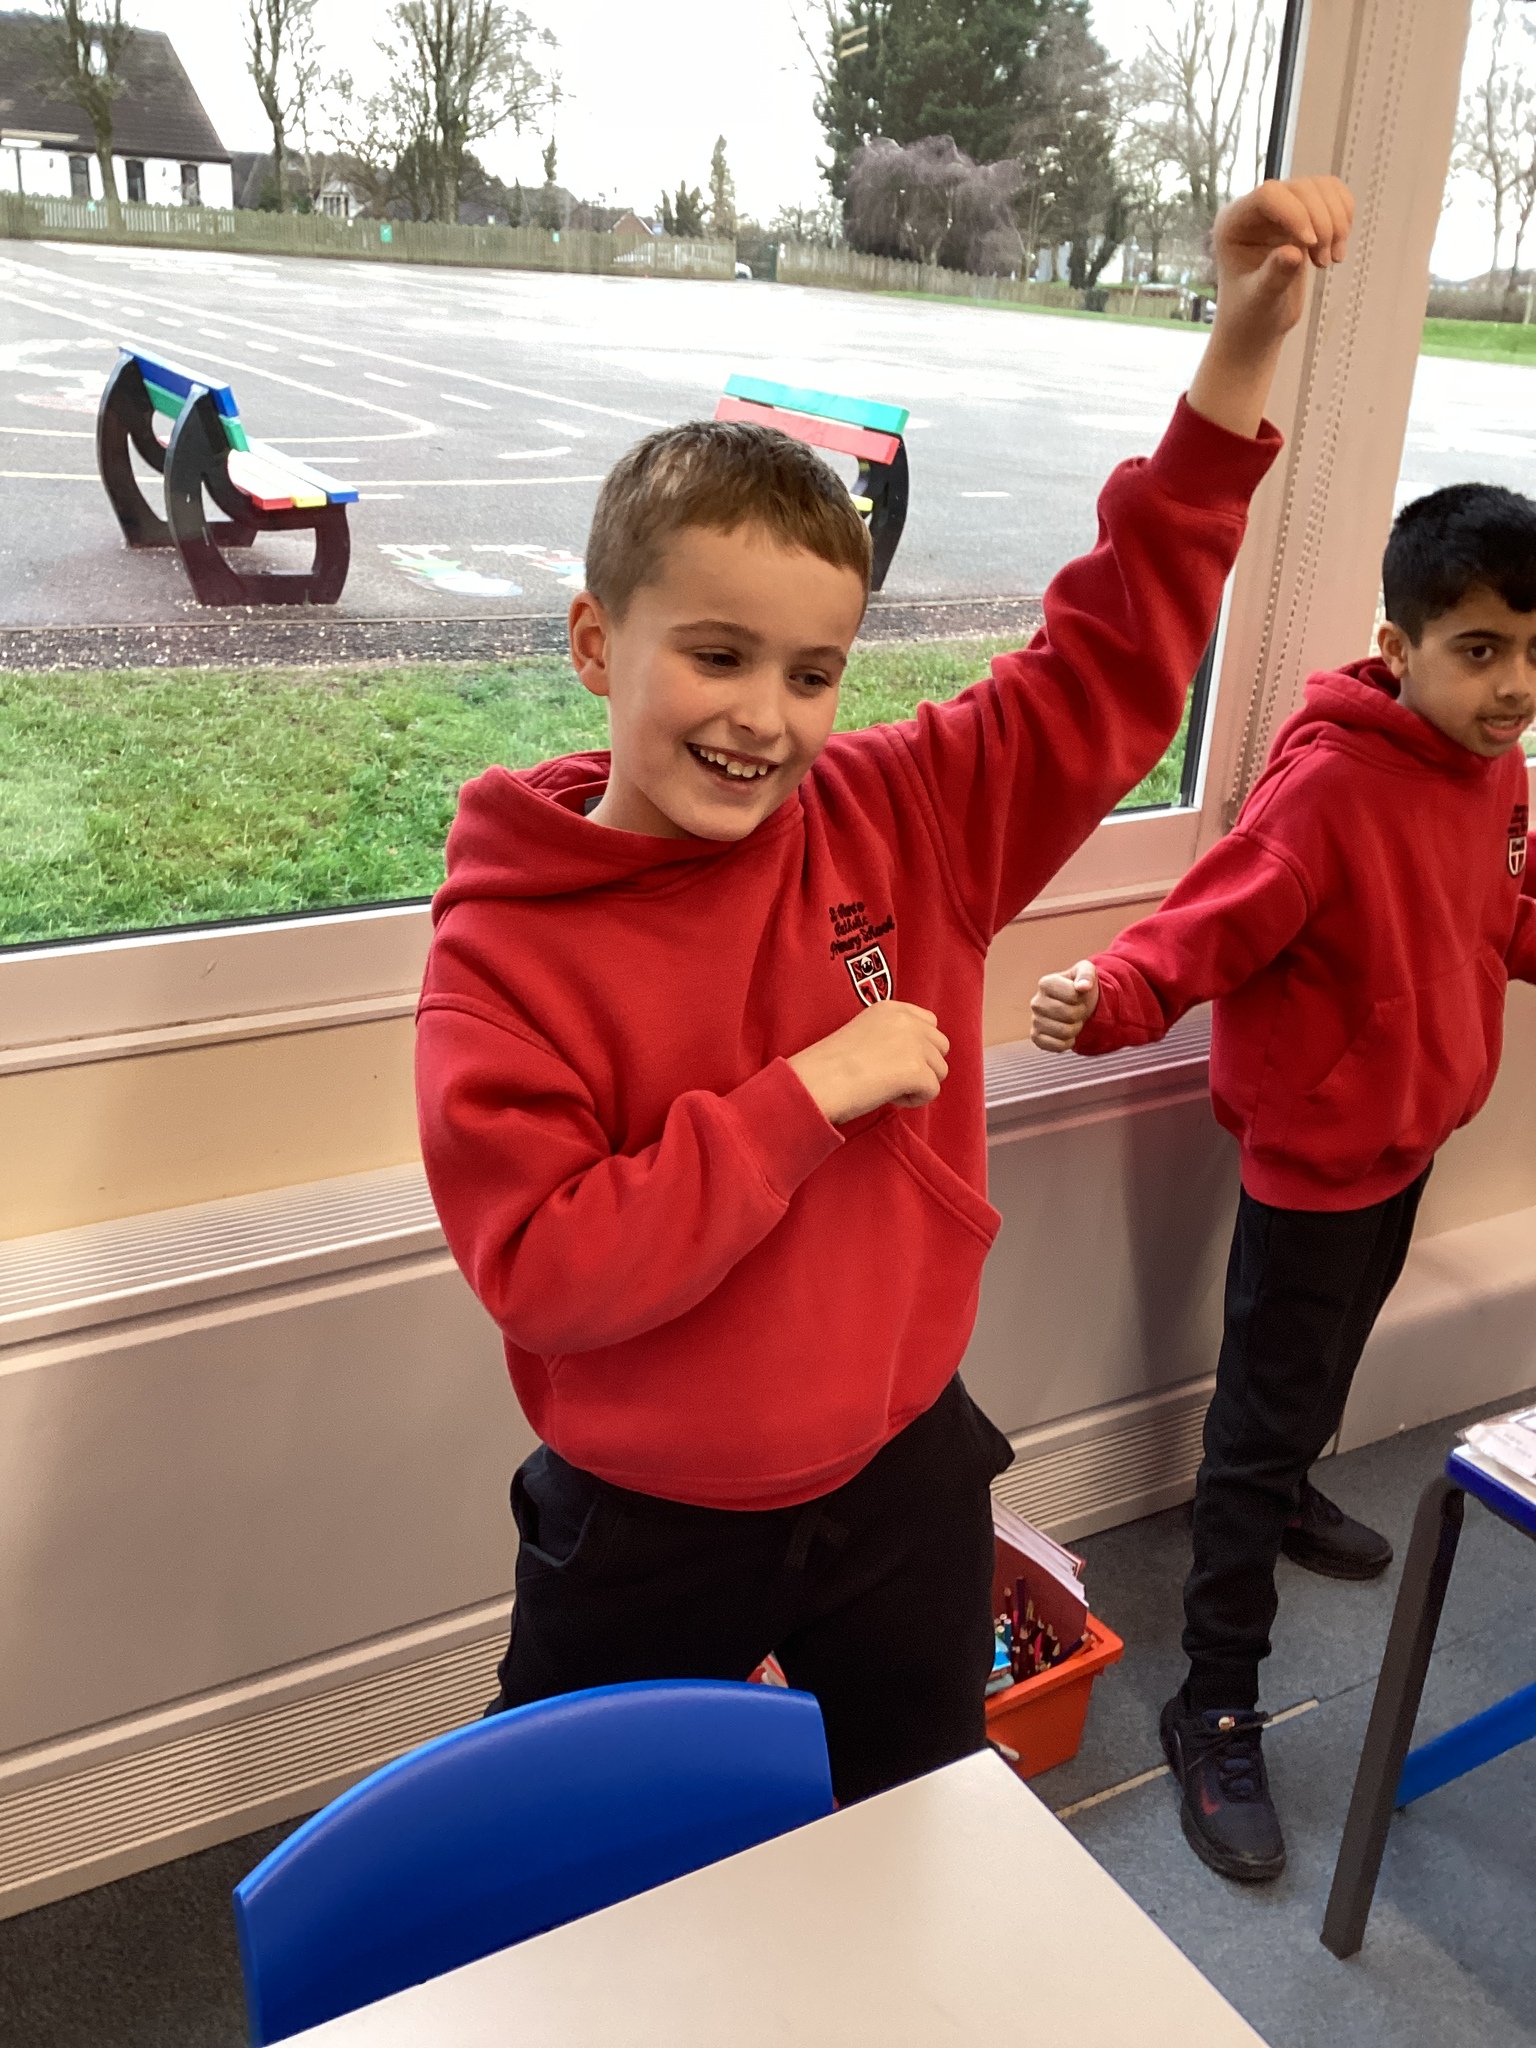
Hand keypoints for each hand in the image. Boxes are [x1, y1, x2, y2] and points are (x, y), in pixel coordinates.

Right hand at [787, 1002, 948, 1124]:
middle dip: (924, 1065)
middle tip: (891, 1077)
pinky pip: (932, 1091)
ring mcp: (914, 1044)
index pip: (929, 1023)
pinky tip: (887, 1097)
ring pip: (940, 1071)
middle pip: (941, 1046)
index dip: (919, 1046)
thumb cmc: (830, 1065)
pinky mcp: (917, 1070)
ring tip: (886, 1087)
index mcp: (891, 1008)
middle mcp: (906, 1021)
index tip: (895, 1060)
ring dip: (918, 1084)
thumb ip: (891, 1035)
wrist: (816, 1081)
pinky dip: (913, 1100)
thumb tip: (914, 1055)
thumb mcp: (863, 1032)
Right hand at [1030, 961, 1098, 1053]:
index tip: (1078, 995)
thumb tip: (1083, 986)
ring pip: (1065, 1032)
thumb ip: (1086, 975)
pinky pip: (1057, 1046)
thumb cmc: (1080, 987)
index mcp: (1045, 983)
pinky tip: (1066, 1033)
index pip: (1073, 996)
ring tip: (1072, 1020)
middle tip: (1077, 1009)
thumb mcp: (1087, 971)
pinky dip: (1068, 1042)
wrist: (1075, 1004)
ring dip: (1075, 1028)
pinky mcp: (1036, 1037)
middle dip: (1080, 1014)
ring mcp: (1034, 1021)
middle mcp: (1036, 1002)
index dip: (1082, 998)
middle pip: (1069, 1015)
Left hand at [1188, 175, 1353, 437]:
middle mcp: (1255, 210)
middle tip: (1325, 261)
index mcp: (1233, 223)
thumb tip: (1287, 255)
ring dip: (1338, 220)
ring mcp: (1282, 211)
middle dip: (1321, 220)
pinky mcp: (1305, 217)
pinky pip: (1336, 196)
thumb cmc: (1249, 322)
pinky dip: (1345, 217)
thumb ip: (1273, 278)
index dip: (1296, 213)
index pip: (1270, 194)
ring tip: (1330, 260)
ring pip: (1323, 187)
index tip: (1309, 249)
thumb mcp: (1261, 304)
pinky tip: (1336, 249)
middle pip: (1301, 186)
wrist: (1255, 331)